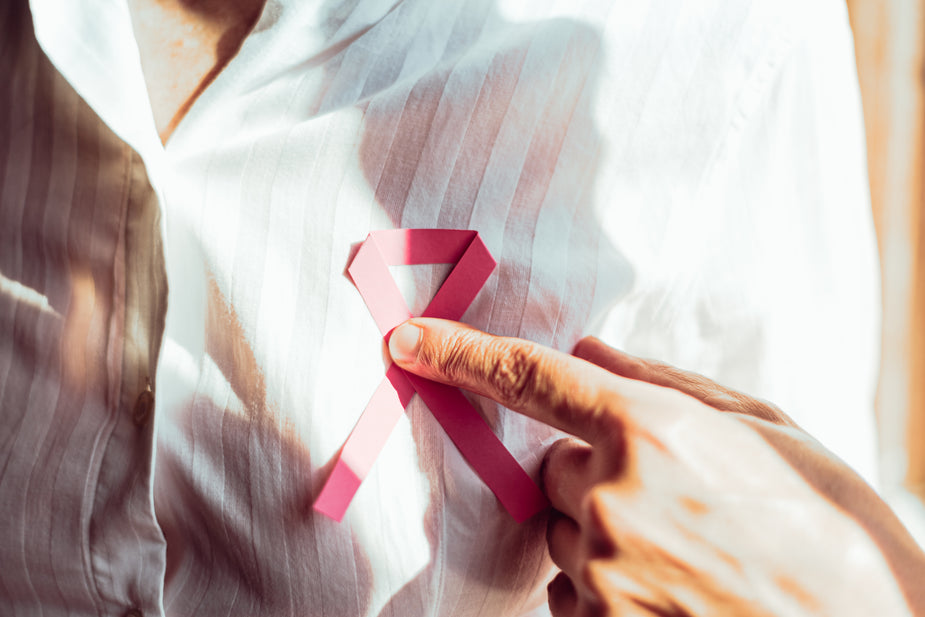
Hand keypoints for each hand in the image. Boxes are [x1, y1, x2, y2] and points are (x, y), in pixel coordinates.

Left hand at [388, 318, 924, 615]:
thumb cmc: (828, 524)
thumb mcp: (763, 429)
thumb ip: (661, 382)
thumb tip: (588, 347)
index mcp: (652, 430)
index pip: (530, 378)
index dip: (460, 353)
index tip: (406, 341)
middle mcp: (613, 499)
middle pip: (552, 468)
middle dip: (590, 470)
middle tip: (670, 493)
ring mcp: (604, 574)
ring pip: (561, 531)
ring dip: (598, 529)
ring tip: (681, 547)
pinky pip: (569, 591)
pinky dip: (601, 583)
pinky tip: (668, 586)